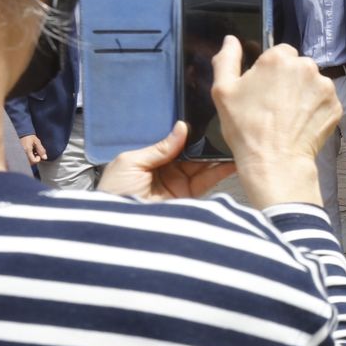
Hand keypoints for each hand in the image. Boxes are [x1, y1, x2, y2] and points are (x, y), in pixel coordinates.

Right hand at [19, 134, 45, 163]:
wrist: (22, 134)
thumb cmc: (30, 137)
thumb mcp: (37, 142)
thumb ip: (41, 150)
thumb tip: (45, 158)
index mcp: (27, 150)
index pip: (33, 161)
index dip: (38, 159)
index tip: (38, 155)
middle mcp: (22, 153)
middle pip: (30, 163)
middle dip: (34, 159)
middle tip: (35, 153)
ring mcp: (20, 154)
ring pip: (27, 162)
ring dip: (31, 159)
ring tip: (32, 152)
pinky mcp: (19, 154)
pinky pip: (24, 159)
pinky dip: (28, 158)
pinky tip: (29, 153)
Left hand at [97, 122, 234, 200]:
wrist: (118, 227)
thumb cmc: (114, 192)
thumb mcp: (130, 162)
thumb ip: (159, 147)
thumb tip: (182, 128)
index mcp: (149, 158)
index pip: (173, 141)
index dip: (187, 131)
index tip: (202, 118)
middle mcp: (166, 170)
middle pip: (191, 151)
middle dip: (205, 141)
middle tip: (220, 127)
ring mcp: (179, 183)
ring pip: (202, 164)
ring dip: (216, 154)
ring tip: (230, 141)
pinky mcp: (189, 198)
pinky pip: (207, 181)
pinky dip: (221, 171)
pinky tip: (231, 160)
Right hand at [213, 38, 340, 208]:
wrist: (275, 162)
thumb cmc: (246, 128)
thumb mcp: (223, 92)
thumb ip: (226, 60)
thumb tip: (230, 40)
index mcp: (278, 58)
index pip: (280, 53)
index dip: (271, 71)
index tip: (264, 90)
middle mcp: (306, 66)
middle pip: (298, 67)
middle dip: (289, 80)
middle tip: (275, 105)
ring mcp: (324, 87)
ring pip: (313, 84)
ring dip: (304, 94)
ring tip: (289, 117)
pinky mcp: (336, 106)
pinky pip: (324, 102)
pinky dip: (315, 110)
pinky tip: (301, 124)